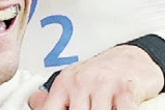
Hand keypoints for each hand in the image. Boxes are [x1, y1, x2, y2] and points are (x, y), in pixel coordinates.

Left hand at [29, 45, 164, 109]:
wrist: (131, 59)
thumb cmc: (101, 74)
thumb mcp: (73, 82)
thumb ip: (56, 97)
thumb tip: (33, 102)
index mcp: (64, 83)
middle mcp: (81, 82)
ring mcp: (103, 84)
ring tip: (105, 108)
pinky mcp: (125, 89)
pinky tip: (117, 107)